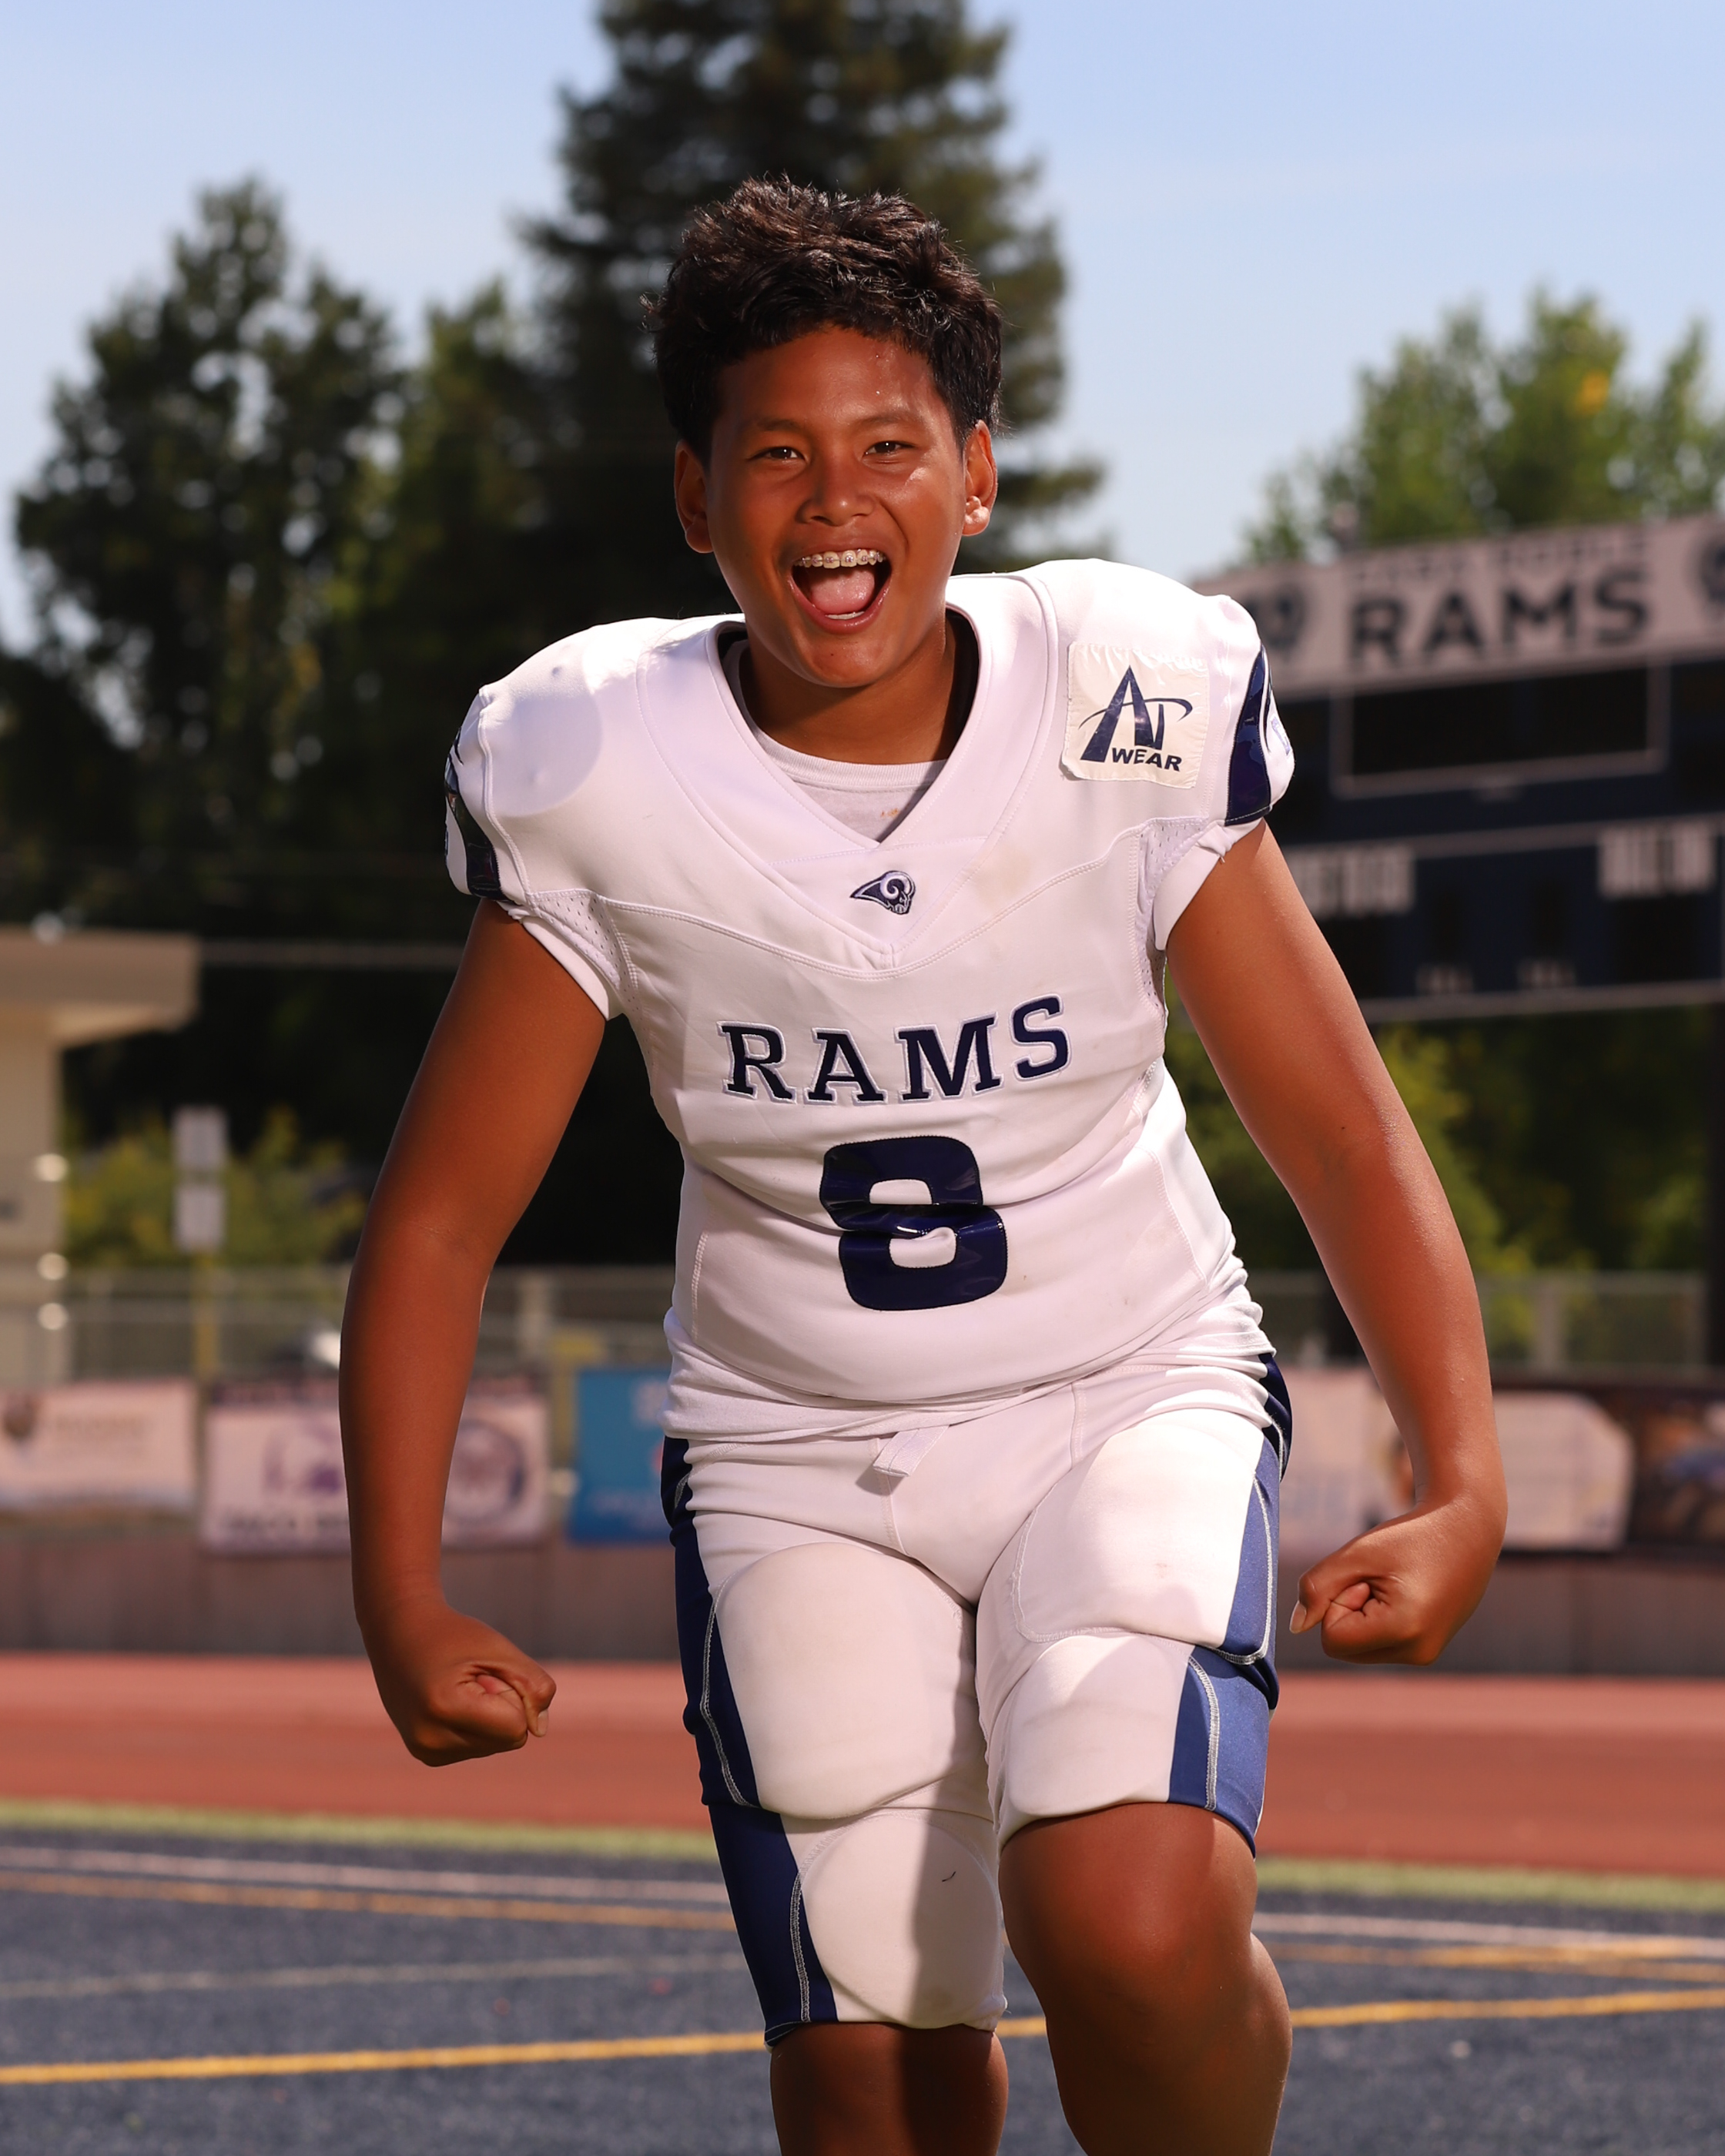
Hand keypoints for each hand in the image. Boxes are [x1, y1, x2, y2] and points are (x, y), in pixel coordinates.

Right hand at [365, 1596, 556, 1765]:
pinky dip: (476, 1725)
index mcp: (444, 1709)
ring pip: (495, 1746)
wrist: (400, 1633)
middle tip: (472, 1677)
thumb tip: (539, 1730)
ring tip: (458, 1687)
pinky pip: (478, 1747)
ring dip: (489, 1716)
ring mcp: (425, 1751)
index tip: (483, 1671)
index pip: (516, 1728)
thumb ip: (533, 1686)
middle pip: (508, 1740)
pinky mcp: (427, 1754)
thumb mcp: (499, 1649)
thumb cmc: (454, 1636)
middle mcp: (429, 1739)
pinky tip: (450, 1701)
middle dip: (503, 1706)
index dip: (511, 1693)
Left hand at [1289, 1494, 1500, 1664]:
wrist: (1466, 1531)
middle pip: (1345, 1647)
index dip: (1338, 1601)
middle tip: (1381, 1578)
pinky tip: (1405, 1593)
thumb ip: (1318, 1588)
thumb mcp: (1356, 1553)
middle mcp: (1418, 1653)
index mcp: (1403, 1630)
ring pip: (1359, 1647)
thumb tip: (1295, 1627)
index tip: (1368, 1576)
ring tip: (1395, 1584)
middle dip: (1349, 1610)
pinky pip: (1379, 1644)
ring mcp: (1426, 1655)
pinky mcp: (1428, 1651)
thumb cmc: (1409, 1537)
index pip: (1332, 1639)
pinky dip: (1380, 1618)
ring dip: (1364, 1614)